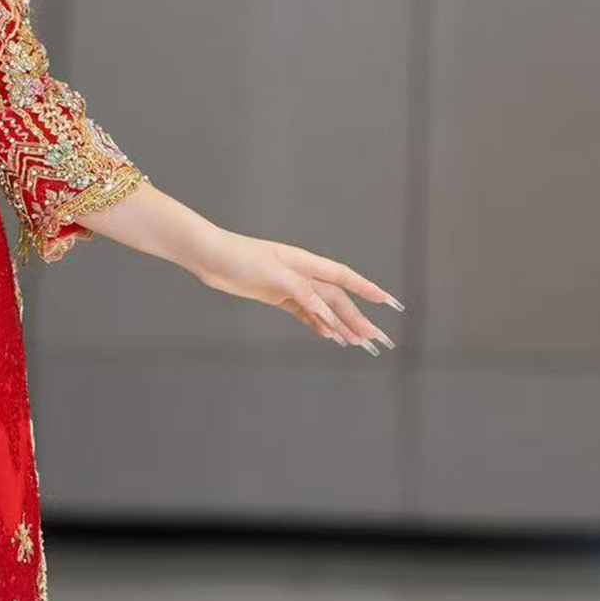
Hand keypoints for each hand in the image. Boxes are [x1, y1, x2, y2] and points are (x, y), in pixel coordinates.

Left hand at [196, 229, 401, 352]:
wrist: (211, 257)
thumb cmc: (241, 258)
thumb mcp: (276, 275)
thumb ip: (304, 293)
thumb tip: (328, 311)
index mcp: (306, 263)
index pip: (344, 277)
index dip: (367, 290)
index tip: (388, 302)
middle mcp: (302, 274)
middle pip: (337, 299)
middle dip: (358, 319)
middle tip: (376, 339)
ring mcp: (290, 286)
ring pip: (323, 309)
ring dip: (341, 325)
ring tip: (359, 343)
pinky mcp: (277, 296)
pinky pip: (304, 313)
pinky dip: (318, 324)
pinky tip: (329, 336)